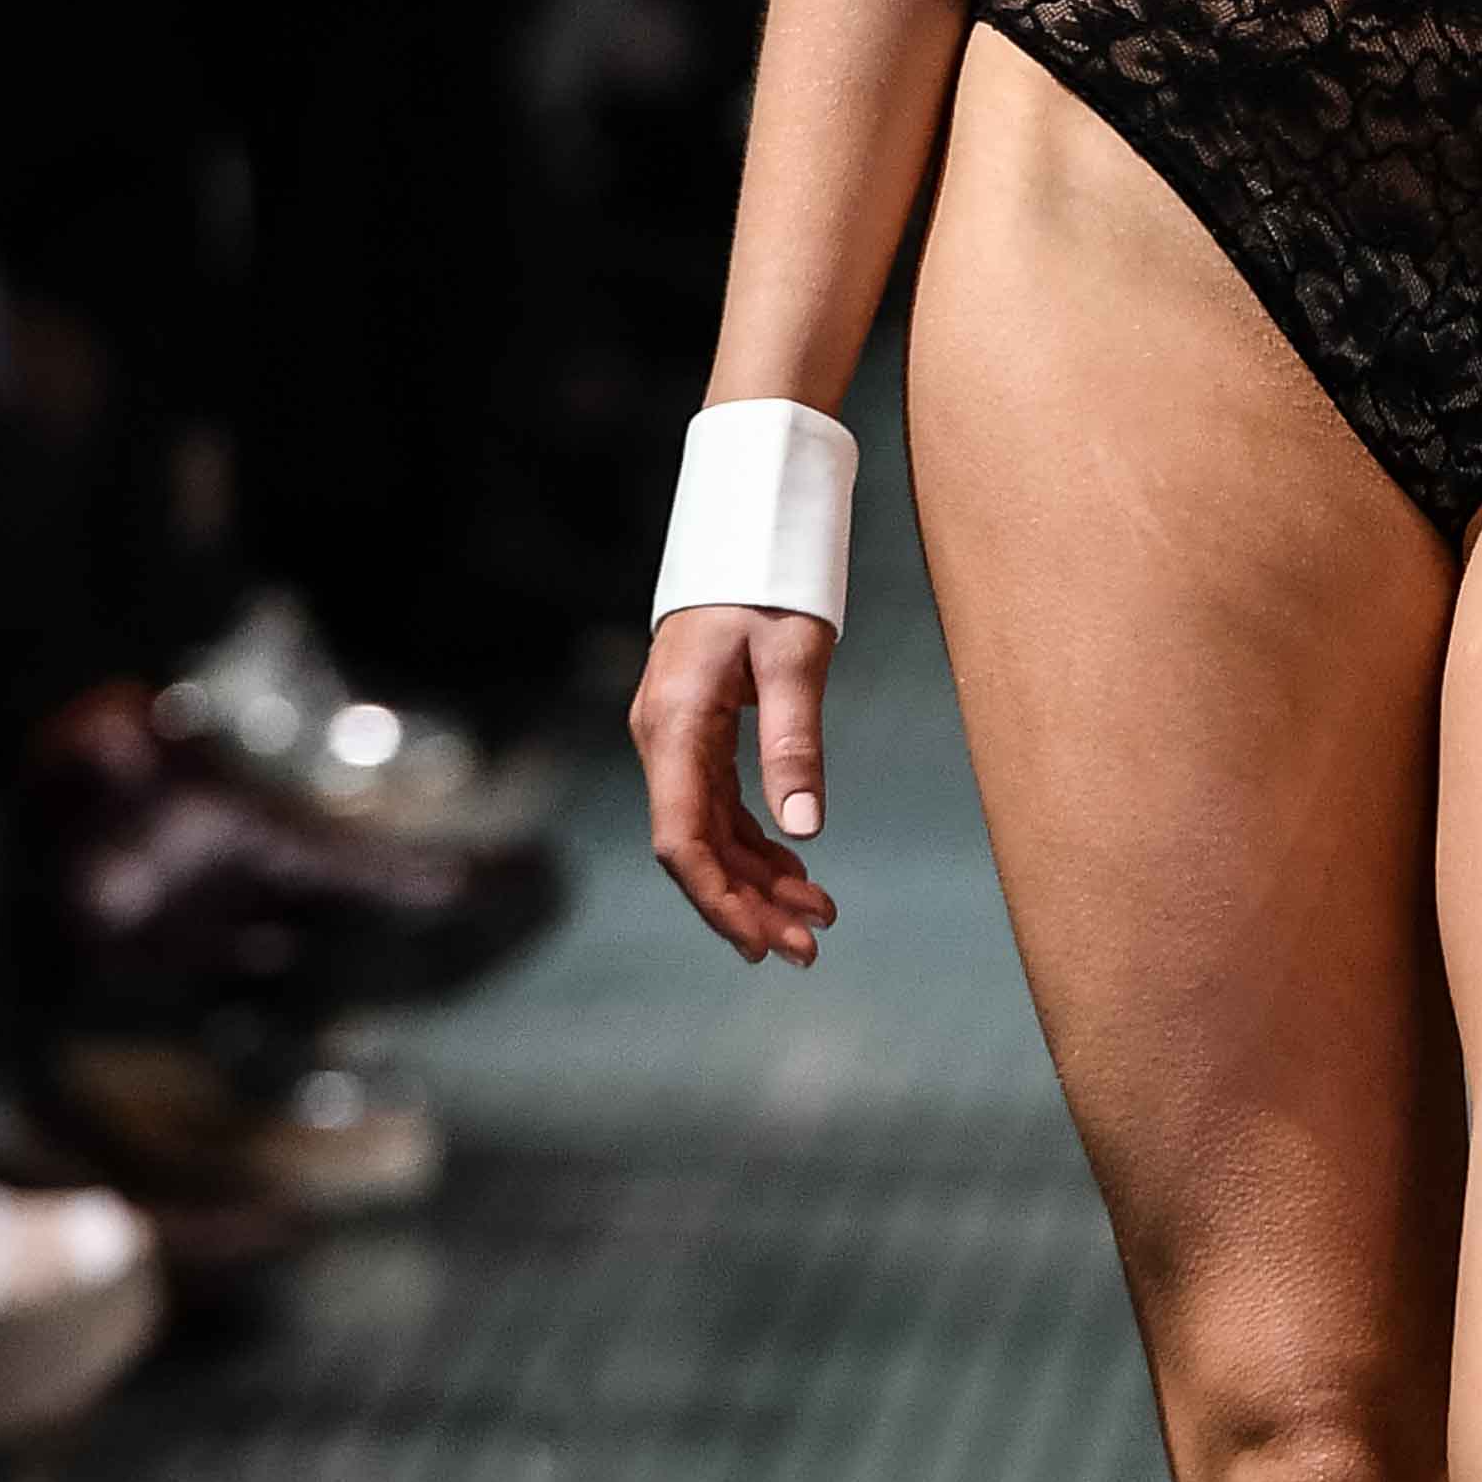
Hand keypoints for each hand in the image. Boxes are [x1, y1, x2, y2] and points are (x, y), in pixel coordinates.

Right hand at [632, 604, 838, 965]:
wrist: (742, 534)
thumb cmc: (766, 583)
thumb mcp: (793, 656)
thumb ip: (795, 741)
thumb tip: (807, 829)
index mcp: (674, 727)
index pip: (682, 840)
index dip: (720, 900)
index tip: (764, 942)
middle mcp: (664, 743)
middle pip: (696, 850)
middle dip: (748, 906)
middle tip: (810, 948)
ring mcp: (677, 743)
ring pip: (710, 836)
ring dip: (758, 882)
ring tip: (817, 918)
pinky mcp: (697, 738)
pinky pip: (721, 809)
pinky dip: (758, 846)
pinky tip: (796, 872)